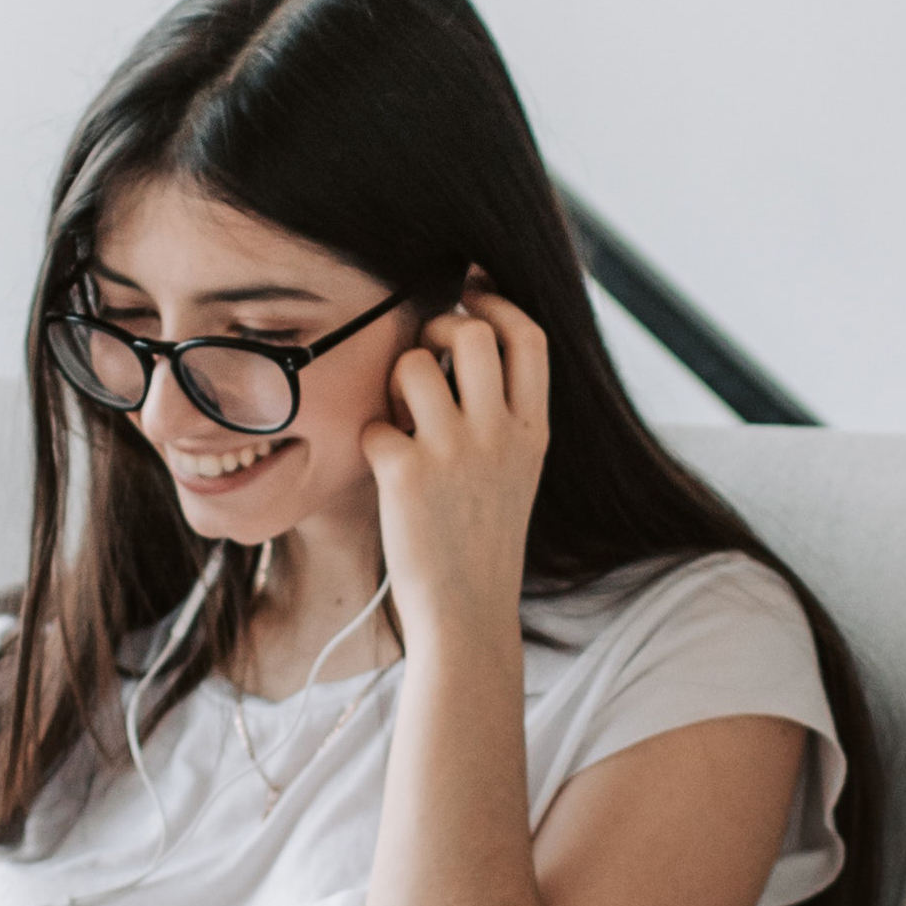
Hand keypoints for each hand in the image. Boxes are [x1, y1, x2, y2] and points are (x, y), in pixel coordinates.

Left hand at [361, 281, 548, 645]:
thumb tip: (469, 345)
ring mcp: (453, 452)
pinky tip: (382, 466)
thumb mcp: (517, 473)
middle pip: (472, 332)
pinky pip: (374, 423)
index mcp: (534, 430)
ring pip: (414, 365)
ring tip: (400, 417)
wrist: (468, 612)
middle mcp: (500, 433)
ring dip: (396, 382)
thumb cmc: (482, 541)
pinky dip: (370, 438)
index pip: (528, 336)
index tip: (474, 293)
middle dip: (438, 326)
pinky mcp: (405, 474)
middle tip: (424, 349)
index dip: (498, 303)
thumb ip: (506, 416)